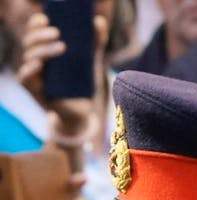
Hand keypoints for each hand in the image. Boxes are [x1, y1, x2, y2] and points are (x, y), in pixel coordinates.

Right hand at [16, 12, 108, 136]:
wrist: (83, 111)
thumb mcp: (91, 61)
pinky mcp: (34, 90)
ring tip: (62, 47)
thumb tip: (99, 21)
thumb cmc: (83, 83)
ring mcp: (34, 75)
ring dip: (43, 50)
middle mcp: (36, 60)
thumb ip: (95, 42)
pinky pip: (25, 78)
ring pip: (29, 57)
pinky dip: (29, 70)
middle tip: (58, 33)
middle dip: (41, 35)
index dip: (36, 24)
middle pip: (30, 42)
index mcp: (45, 50)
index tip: (46, 18)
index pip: (34, 32)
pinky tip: (39, 65)